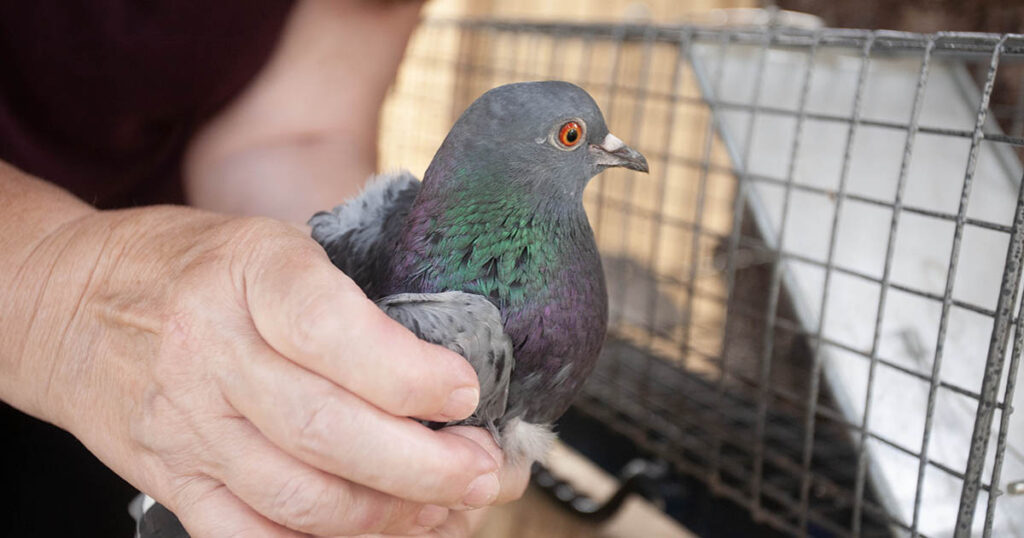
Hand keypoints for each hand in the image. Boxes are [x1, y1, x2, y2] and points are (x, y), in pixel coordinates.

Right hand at [3, 205, 515, 536]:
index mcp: (248, 274)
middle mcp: (211, 351)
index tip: (464, 391)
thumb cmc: (193, 267)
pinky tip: (374, 533)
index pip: (328, 330)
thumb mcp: (273, 243)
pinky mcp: (173, 478)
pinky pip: (248, 535)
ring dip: (386, 515)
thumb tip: (457, 350)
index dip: (406, 372)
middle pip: (323, 430)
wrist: (72, 303)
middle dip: (421, 465)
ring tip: (444, 506)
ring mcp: (188, 425)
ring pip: (297, 496)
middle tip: (480, 469)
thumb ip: (352, 294)